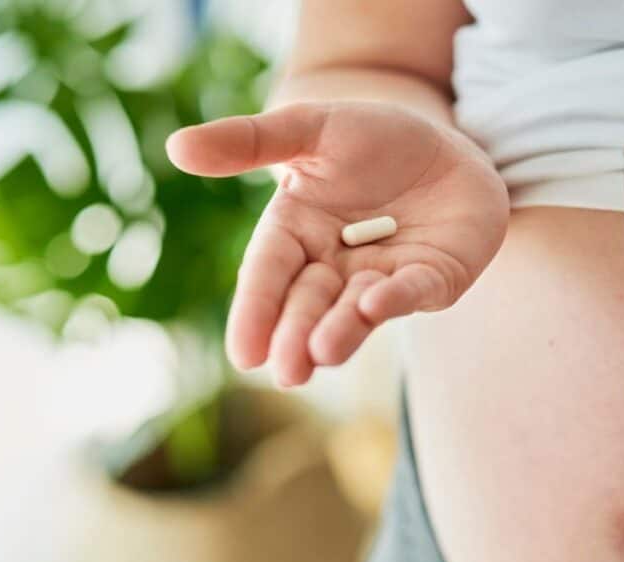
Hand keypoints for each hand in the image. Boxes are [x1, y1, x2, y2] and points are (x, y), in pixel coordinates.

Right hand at [166, 102, 508, 385]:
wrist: (448, 144)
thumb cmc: (373, 139)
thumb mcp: (310, 128)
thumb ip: (249, 141)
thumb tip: (175, 147)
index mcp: (296, 234)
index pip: (268, 275)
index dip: (256, 312)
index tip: (243, 354)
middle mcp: (336, 267)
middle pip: (309, 305)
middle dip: (296, 337)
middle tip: (285, 371)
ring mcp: (385, 278)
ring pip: (357, 311)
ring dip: (340, 333)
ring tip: (321, 354)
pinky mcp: (432, 279)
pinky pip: (414, 291)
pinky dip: (396, 299)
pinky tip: (375, 304)